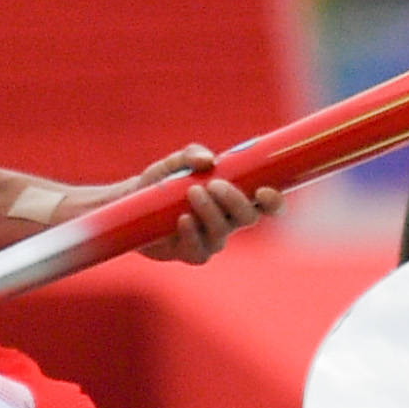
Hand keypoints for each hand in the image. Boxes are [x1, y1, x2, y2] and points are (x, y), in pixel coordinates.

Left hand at [128, 145, 275, 263]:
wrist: (135, 203)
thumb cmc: (165, 180)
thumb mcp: (177, 161)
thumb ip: (192, 154)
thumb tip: (207, 161)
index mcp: (237, 198)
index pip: (267, 204)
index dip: (273, 201)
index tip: (264, 190)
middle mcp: (229, 221)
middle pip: (248, 217)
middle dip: (235, 201)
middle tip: (215, 184)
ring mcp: (212, 239)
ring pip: (222, 232)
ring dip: (209, 212)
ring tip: (192, 191)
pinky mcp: (193, 253)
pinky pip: (200, 249)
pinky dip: (192, 234)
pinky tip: (183, 219)